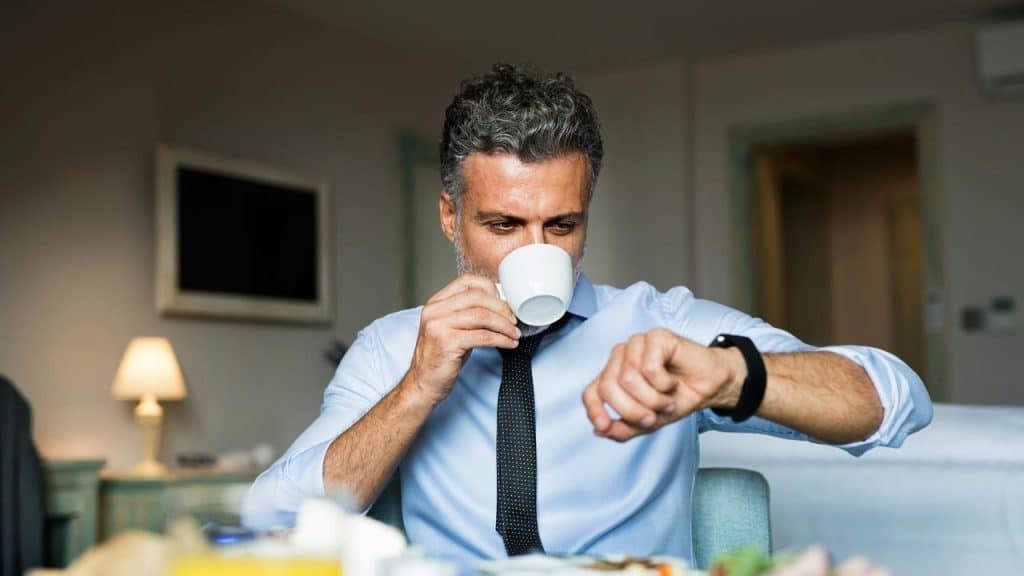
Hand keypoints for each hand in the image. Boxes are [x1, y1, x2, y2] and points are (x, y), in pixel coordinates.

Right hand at [405, 274, 520, 404]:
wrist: (422, 384)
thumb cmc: (441, 358)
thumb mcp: (451, 329)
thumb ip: (468, 314)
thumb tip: (500, 305)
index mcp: (436, 303)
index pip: (467, 281)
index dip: (490, 289)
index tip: (504, 303)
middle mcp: (435, 310)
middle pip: (478, 297)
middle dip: (502, 308)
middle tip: (514, 321)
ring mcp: (439, 326)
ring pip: (482, 315)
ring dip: (504, 325)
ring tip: (515, 334)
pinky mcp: (447, 343)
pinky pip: (482, 336)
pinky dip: (501, 339)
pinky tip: (509, 344)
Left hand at [582, 328, 746, 441]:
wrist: (709, 387)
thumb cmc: (678, 397)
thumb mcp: (648, 422)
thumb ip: (623, 428)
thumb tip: (600, 430)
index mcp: (614, 375)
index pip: (591, 392)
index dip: (594, 411)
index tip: (605, 426)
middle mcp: (621, 357)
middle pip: (609, 387)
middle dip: (632, 410)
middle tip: (653, 417)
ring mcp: (636, 344)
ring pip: (628, 378)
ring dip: (653, 398)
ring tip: (667, 398)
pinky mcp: (655, 336)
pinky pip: (649, 367)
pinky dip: (664, 383)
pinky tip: (672, 381)